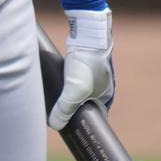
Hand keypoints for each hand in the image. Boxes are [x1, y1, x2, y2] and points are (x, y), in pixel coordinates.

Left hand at [48, 8, 114, 130]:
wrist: (87, 31)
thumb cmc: (86, 62)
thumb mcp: (74, 89)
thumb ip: (64, 108)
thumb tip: (54, 125)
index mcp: (107, 96)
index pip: (96, 118)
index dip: (83, 124)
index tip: (70, 128)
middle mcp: (103, 86)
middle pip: (85, 104)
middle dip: (72, 109)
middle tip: (57, 113)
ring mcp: (93, 73)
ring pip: (78, 90)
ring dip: (67, 95)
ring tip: (53, 98)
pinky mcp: (83, 61)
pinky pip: (73, 77)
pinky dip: (65, 82)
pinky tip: (55, 82)